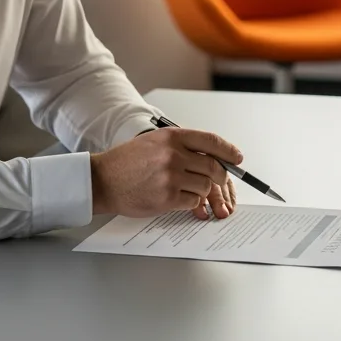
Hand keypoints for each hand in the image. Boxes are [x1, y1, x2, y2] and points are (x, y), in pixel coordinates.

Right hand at [89, 128, 242, 218]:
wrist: (104, 180)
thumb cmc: (128, 162)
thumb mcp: (155, 142)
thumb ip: (182, 146)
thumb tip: (213, 155)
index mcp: (172, 137)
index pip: (211, 141)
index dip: (229, 150)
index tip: (237, 158)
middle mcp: (173, 155)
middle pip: (213, 166)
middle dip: (220, 176)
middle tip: (218, 179)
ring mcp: (171, 177)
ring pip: (205, 186)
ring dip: (201, 190)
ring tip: (184, 188)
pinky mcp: (167, 197)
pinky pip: (193, 202)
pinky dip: (190, 202)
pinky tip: (177, 198)